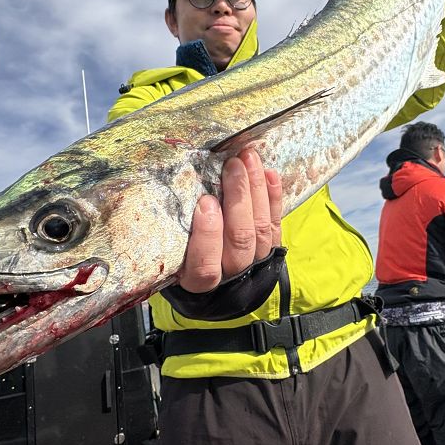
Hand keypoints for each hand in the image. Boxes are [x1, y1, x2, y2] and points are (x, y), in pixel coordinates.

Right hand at [179, 148, 281, 292]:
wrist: (212, 285)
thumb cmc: (180, 261)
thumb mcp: (170, 254)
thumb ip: (175, 235)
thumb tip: (175, 192)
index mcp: (198, 283)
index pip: (206, 266)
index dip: (208, 235)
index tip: (206, 202)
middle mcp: (231, 276)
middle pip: (239, 238)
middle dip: (238, 198)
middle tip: (232, 166)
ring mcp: (255, 264)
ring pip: (260, 227)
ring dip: (256, 189)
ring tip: (249, 160)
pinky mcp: (271, 251)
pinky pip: (275, 224)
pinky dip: (274, 198)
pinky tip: (270, 173)